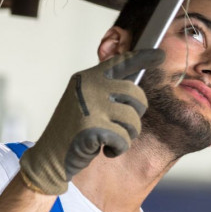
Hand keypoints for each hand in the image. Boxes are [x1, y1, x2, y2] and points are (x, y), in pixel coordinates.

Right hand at [20, 49, 163, 194]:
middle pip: (136, 94)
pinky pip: (123, 139)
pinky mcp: (93, 128)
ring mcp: (91, 106)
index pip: (120, 62)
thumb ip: (105, 92)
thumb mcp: (86, 102)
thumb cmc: (72, 131)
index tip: (159, 55)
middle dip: (136, 115)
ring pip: (133, 119)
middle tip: (121, 127)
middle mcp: (89, 86)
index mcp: (87, 78)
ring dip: (127, 135)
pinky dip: (117, 149)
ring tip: (109, 139)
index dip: (143, 58)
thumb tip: (135, 91)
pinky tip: (103, 149)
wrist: (50, 156)